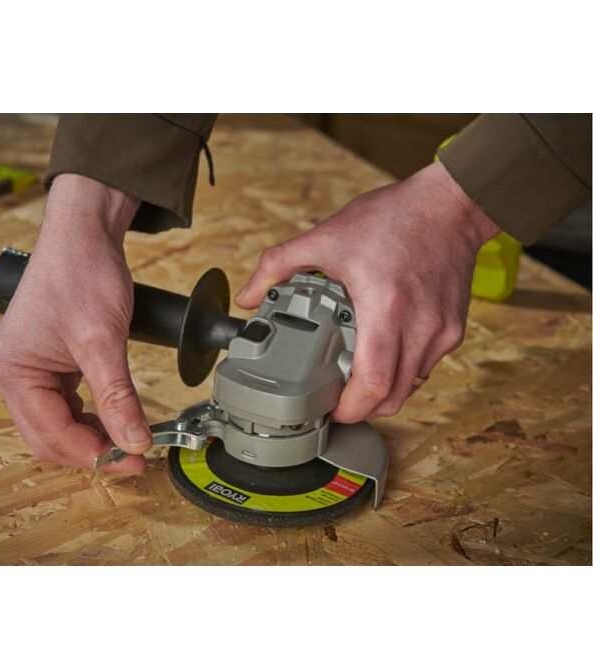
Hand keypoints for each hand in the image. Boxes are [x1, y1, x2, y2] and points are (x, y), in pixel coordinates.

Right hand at [0, 174, 150, 470]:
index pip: (51, 434)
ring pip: (58, 420)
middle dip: (91, 450)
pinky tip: (114, 415)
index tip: (132, 460)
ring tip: (127, 439)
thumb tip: (135, 441)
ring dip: (91, 434)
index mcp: (14, 371)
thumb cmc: (82, 272)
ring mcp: (31, 365)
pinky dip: (90, 414)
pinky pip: (66, 400)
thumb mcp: (103, 341)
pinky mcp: (50, 358)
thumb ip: (118, 397)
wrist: (86, 233)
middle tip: (132, 456)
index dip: (94, 454)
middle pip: (49, 435)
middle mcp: (15, 372)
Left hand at [235, 161, 500, 422]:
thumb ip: (278, 265)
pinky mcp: (453, 330)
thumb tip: (247, 296)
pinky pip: (425, 368)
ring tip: (357, 377)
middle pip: (393, 399)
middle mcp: (419, 327)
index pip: (373, 384)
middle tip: (338, 401)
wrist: (449, 206)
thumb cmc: (393, 219)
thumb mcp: (327, 236)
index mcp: (385, 308)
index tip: (331, 410)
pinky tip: (383, 353)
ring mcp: (441, 332)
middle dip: (363, 409)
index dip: (350, 409)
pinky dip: (402, 372)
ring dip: (382, 393)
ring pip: (411, 387)